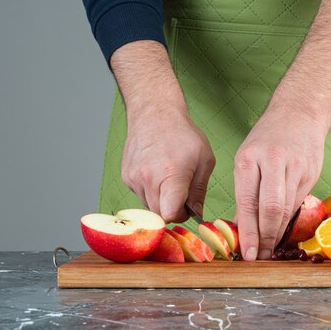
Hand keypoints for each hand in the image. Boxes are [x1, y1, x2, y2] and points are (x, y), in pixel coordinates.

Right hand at [121, 107, 214, 222]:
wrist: (154, 114)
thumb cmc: (183, 135)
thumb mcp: (204, 161)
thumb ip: (200, 191)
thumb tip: (197, 213)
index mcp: (171, 175)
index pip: (169, 214)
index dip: (180, 216)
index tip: (187, 208)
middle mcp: (148, 179)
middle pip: (159, 215)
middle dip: (172, 210)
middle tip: (182, 194)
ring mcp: (134, 178)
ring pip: (149, 207)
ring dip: (161, 201)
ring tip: (169, 179)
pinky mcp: (126, 177)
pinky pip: (140, 195)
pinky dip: (151, 191)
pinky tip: (157, 173)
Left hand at [234, 106, 326, 259]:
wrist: (299, 113)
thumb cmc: (267, 138)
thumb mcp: (247, 159)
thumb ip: (246, 192)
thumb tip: (241, 226)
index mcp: (249, 159)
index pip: (248, 202)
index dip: (248, 232)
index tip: (246, 252)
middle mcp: (272, 163)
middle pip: (270, 209)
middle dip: (264, 237)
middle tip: (259, 256)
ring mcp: (294, 168)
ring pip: (286, 210)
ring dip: (277, 233)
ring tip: (269, 249)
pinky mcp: (310, 173)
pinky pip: (298, 204)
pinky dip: (289, 221)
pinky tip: (282, 231)